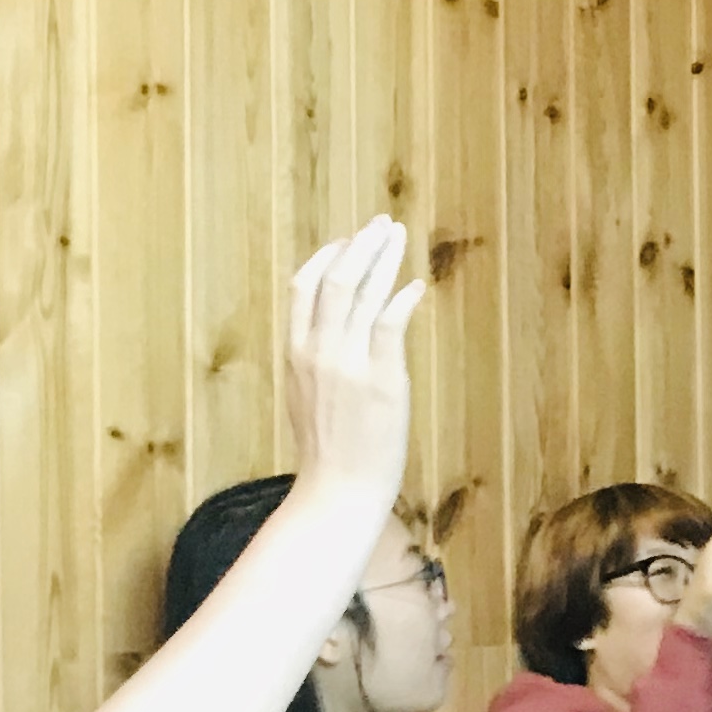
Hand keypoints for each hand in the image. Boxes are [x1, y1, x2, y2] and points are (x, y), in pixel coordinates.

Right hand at [279, 217, 427, 494]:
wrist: (338, 488)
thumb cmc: (328, 449)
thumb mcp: (307, 396)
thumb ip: (317, 361)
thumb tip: (330, 336)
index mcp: (295, 352)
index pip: (304, 288)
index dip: (327, 258)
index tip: (347, 241)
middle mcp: (318, 351)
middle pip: (336, 280)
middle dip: (360, 246)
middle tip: (381, 224)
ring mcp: (349, 363)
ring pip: (363, 294)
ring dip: (384, 259)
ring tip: (398, 237)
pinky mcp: (381, 379)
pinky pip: (390, 324)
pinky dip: (403, 298)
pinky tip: (415, 285)